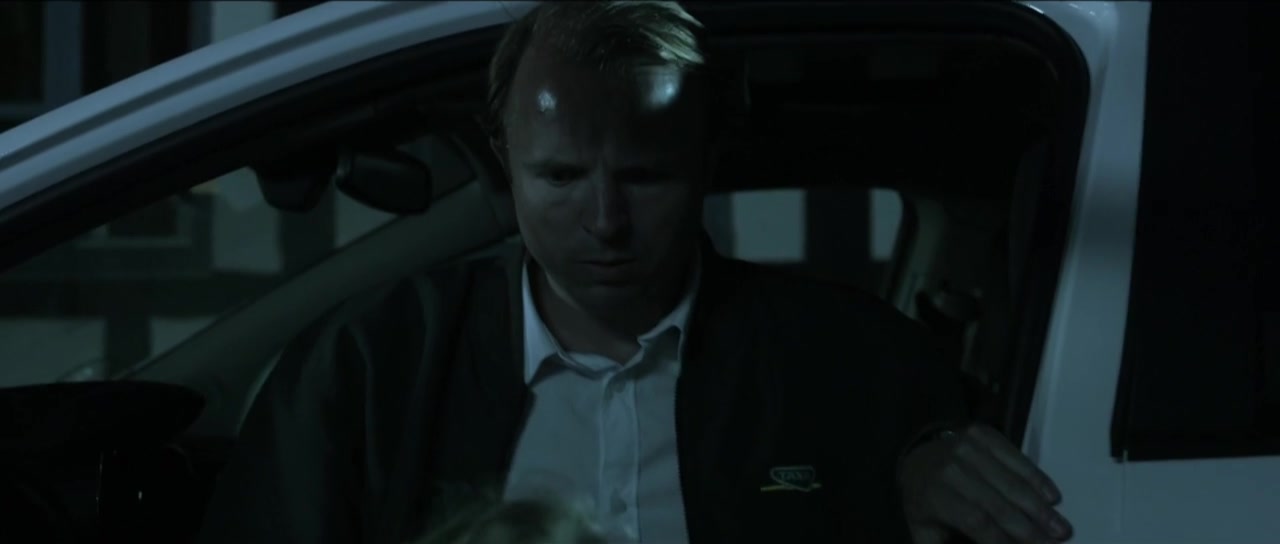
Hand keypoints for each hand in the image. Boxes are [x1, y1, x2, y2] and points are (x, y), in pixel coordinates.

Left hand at [898, 424, 1071, 543]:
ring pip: (1010, 480)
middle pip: (998, 503)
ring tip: (1061, 528)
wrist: (914, 457)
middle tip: (1057, 543)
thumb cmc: (925, 503)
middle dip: (1030, 528)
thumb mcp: (924, 531)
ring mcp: (966, 446)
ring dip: (1039, 507)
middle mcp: (951, 468)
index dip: (1004, 540)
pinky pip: (1013, 455)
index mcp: (935, 496)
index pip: (977, 521)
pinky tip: (1053, 496)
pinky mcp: (980, 433)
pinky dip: (1035, 476)